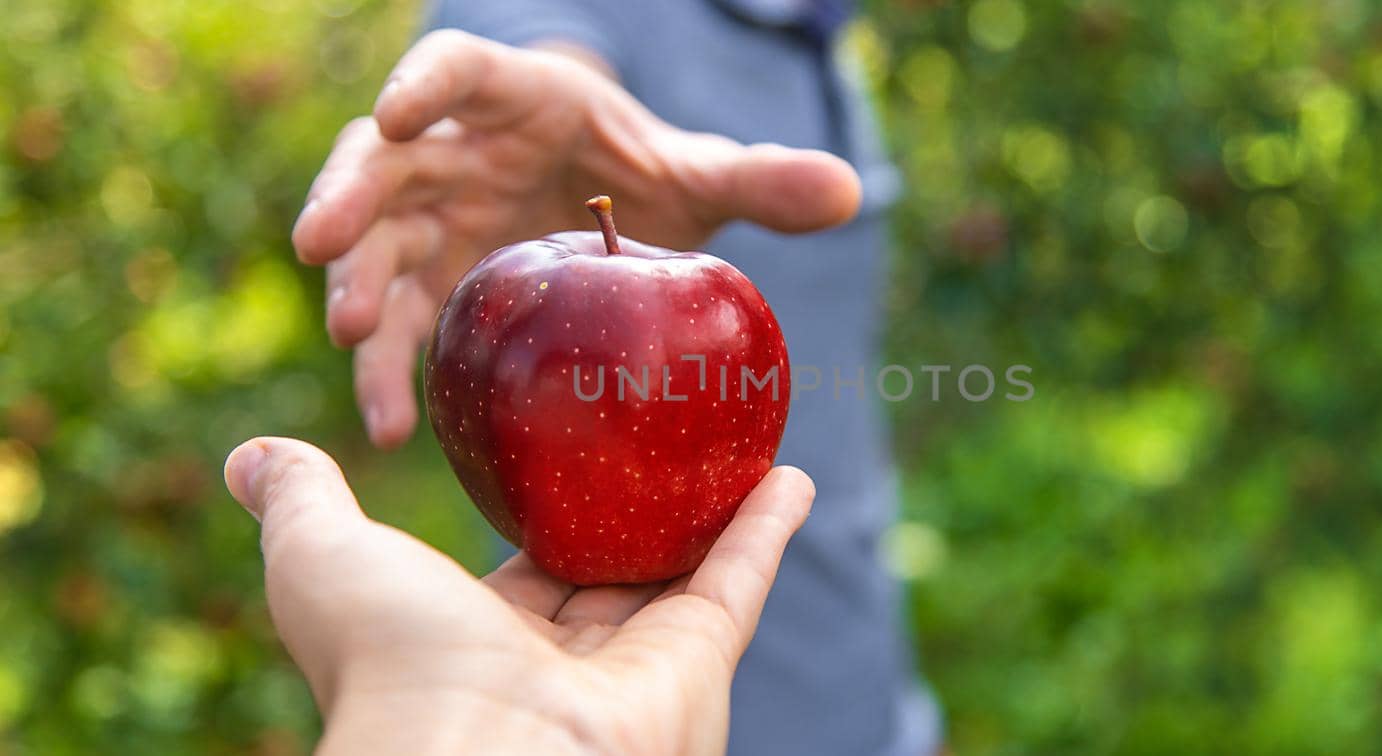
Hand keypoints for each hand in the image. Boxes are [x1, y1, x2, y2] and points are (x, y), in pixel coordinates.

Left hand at [223, 436, 814, 754]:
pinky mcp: (699, 658)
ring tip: (735, 447)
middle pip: (613, 574)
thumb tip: (248, 455)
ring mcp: (638, 662)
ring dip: (716, 514)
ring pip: (686, 573)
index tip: (562, 463)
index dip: (544, 519)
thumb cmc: (390, 664)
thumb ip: (301, 502)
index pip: (523, 573)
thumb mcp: (323, 559)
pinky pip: (738, 578)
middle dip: (636, 519)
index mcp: (481, 643)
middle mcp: (564, 661)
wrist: (477, 755)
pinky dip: (766, 526)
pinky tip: (787, 471)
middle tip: (662, 445)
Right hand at [293, 30, 861, 447]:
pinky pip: (403, 323)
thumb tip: (852, 188)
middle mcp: (457, 150)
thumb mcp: (697, 173)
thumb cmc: (643, 172)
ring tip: (354, 338)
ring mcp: (435, 216)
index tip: (399, 113)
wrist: (610, 207)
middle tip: (323, 246)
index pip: (458, 71)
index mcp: (516, 99)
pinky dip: (393, 368)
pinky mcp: (434, 280)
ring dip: (357, 283)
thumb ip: (760, 179)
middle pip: (385, 158)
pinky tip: (395, 423)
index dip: (423, 85)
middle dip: (352, 197)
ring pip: (375, 241)